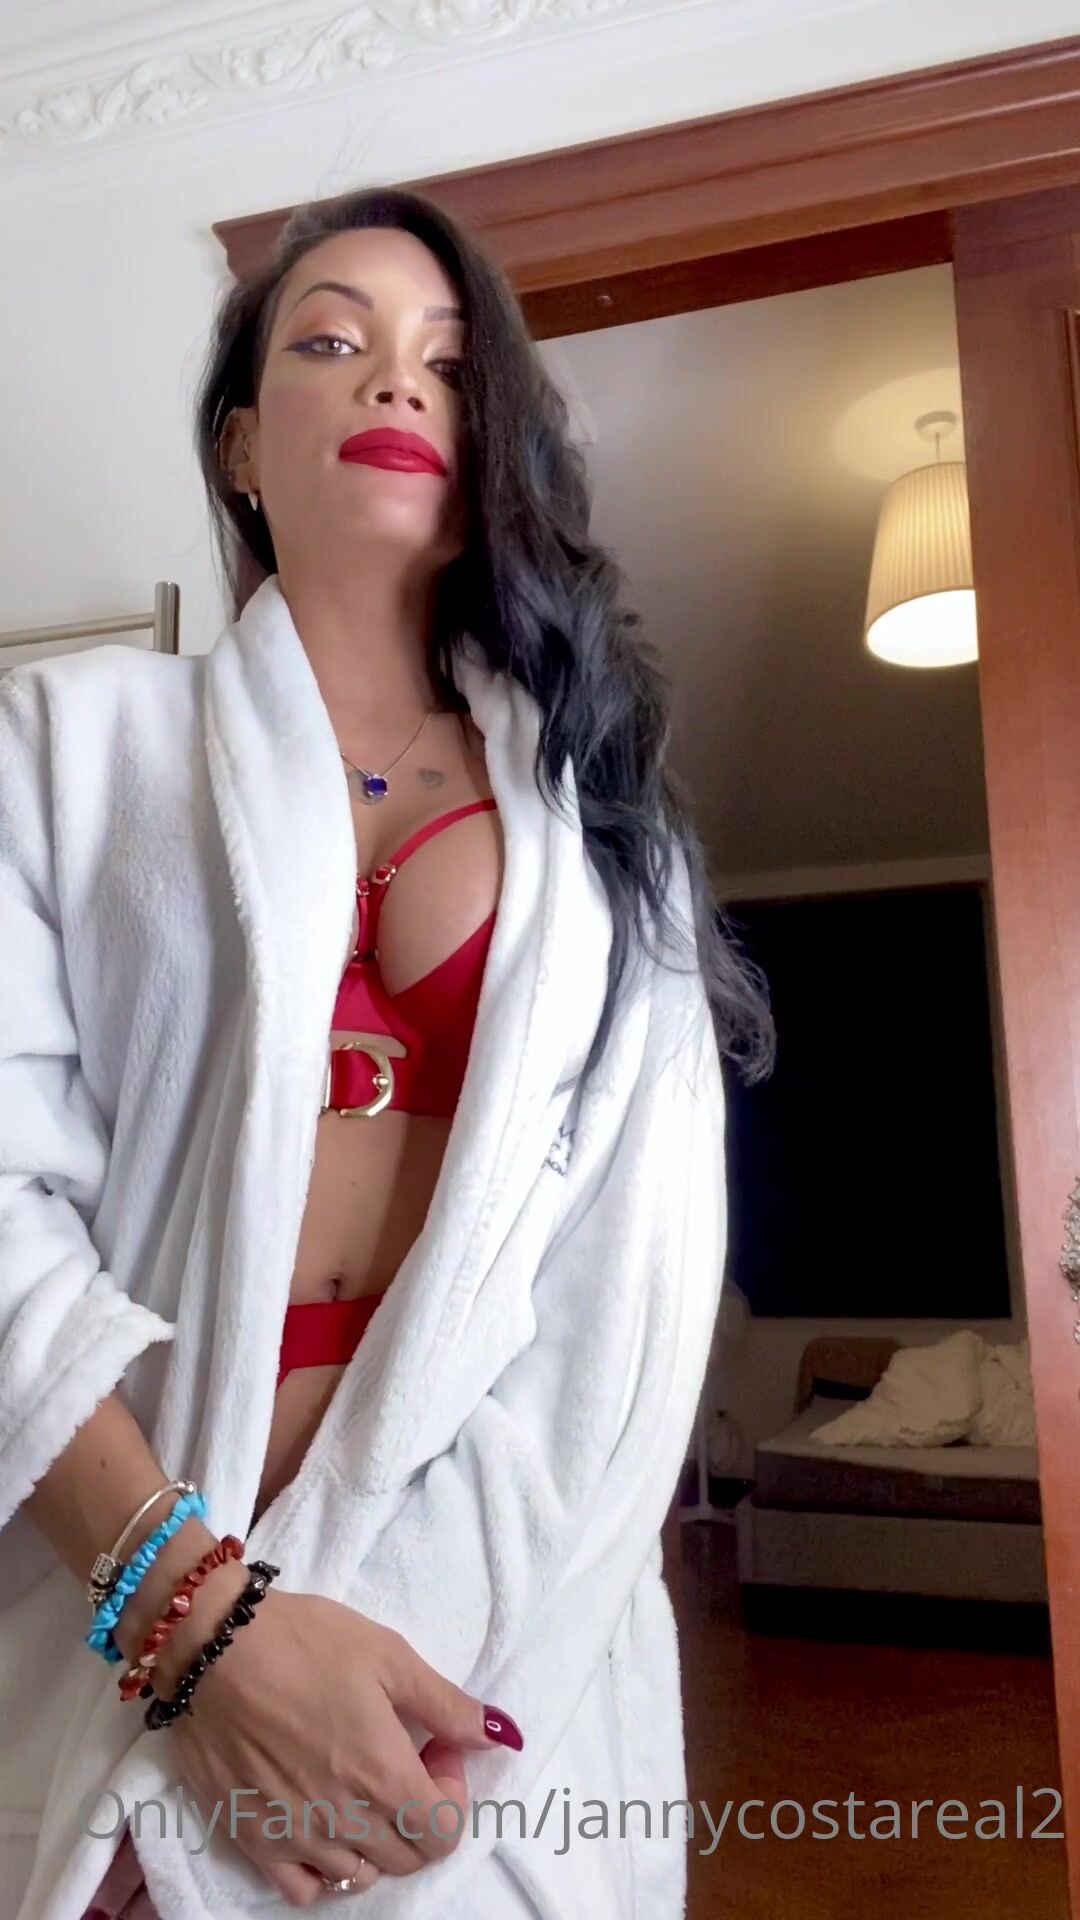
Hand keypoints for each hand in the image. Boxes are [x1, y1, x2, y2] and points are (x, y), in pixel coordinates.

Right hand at [157, 1581, 517, 1907]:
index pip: (445, 1832)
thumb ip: (447, 1703)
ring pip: (359, 1877)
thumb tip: (499, 1735)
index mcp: (384, 1777)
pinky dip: (322, 1870)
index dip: (453, 1790)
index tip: (436, 1746)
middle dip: (420, 1813)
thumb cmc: (304, 1641)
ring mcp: (295, 1838)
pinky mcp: (251, 1840)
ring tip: (360, 1787)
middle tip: (403, 1759)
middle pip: (407, 1857)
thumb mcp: (388, 1655)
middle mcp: (344, 1822)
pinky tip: (320, 1824)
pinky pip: (301, 1891)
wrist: (211, 1646)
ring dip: (376, 1841)